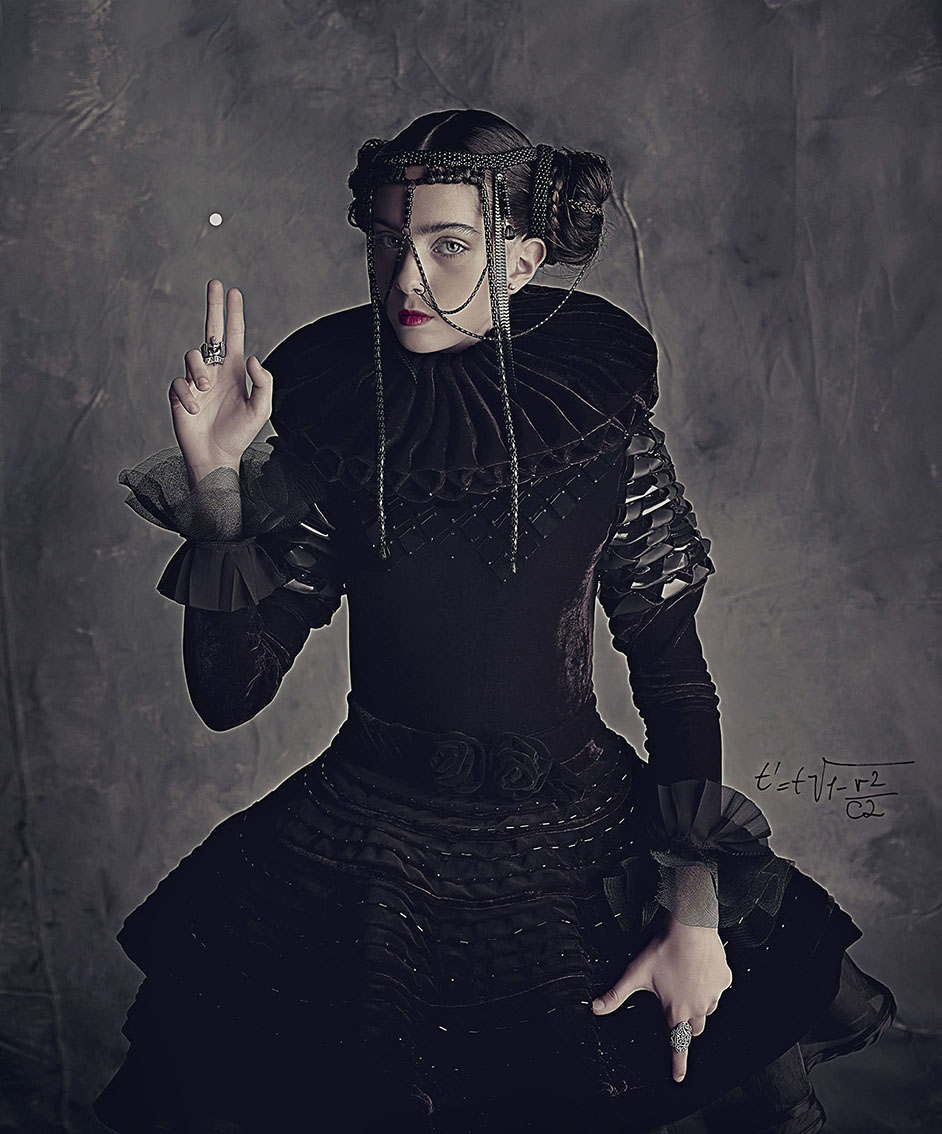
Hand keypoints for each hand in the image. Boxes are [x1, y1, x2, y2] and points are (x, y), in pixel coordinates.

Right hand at [169, 280, 272, 484]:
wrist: (217, 456)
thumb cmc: (240, 434)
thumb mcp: (261, 409)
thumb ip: (263, 383)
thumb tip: (251, 357)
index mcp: (233, 371)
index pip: (233, 336)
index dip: (233, 314)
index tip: (233, 292)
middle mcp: (214, 371)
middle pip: (210, 331)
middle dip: (213, 307)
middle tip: (215, 283)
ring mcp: (196, 381)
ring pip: (191, 356)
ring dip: (199, 370)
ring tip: (206, 390)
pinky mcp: (180, 395)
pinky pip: (179, 383)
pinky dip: (188, 395)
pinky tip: (196, 410)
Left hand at [592, 914, 731, 1082]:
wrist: (690, 926)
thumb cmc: (664, 948)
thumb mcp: (636, 973)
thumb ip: (616, 994)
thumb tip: (596, 1008)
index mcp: (677, 1011)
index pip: (677, 1045)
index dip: (677, 1063)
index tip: (678, 1076)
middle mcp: (698, 1007)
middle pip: (694, 1028)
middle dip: (685, 1024)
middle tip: (676, 1010)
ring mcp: (714, 994)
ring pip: (707, 1009)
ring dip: (698, 1004)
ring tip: (685, 983)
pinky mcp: (724, 980)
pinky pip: (718, 989)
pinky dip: (709, 984)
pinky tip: (698, 969)